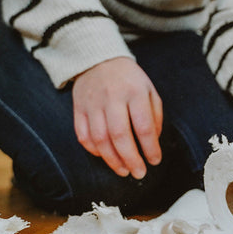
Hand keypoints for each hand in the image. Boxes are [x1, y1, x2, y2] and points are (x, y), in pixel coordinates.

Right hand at [72, 57, 162, 178]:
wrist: (99, 59)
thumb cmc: (130, 80)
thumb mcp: (150, 91)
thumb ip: (154, 116)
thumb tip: (152, 142)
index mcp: (134, 92)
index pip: (143, 126)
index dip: (150, 148)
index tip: (155, 161)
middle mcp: (112, 98)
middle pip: (119, 135)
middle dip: (130, 159)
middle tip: (139, 173)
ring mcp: (92, 103)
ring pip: (100, 138)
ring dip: (112, 160)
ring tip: (123, 171)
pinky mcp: (78, 108)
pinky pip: (83, 135)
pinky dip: (94, 150)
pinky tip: (105, 156)